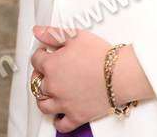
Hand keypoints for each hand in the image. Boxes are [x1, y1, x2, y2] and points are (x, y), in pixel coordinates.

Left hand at [30, 25, 154, 132]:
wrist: (120, 74)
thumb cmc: (100, 54)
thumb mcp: (75, 36)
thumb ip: (53, 34)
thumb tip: (37, 31)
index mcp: (52, 66)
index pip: (36, 60)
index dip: (40, 54)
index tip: (45, 53)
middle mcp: (53, 86)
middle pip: (37, 83)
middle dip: (40, 75)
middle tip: (48, 70)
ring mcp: (63, 103)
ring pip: (44, 105)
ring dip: (44, 98)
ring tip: (49, 92)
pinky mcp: (75, 116)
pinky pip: (61, 124)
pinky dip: (58, 120)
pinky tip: (59, 114)